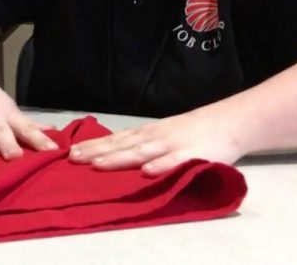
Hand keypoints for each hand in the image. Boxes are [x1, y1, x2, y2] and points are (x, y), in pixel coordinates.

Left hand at [67, 106, 245, 174]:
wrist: (226, 122)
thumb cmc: (189, 132)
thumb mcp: (160, 135)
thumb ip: (140, 145)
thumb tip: (110, 155)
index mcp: (146, 134)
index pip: (115, 140)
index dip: (93, 147)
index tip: (70, 153)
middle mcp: (154, 138)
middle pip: (121, 146)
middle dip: (96, 153)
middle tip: (72, 158)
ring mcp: (172, 145)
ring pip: (141, 153)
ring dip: (119, 159)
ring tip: (97, 165)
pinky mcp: (192, 155)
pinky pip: (175, 162)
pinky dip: (161, 167)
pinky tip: (147, 173)